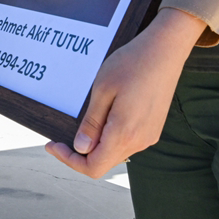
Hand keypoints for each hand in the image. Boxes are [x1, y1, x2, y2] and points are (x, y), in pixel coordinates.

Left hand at [46, 7, 205, 177]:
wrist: (165, 51)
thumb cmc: (132, 64)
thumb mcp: (102, 90)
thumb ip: (92, 124)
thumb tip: (80, 148)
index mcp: (124, 133)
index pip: (94, 167)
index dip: (69, 160)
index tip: (53, 145)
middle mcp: (140, 141)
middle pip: (103, 163)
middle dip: (80, 154)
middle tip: (61, 136)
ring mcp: (149, 136)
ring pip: (115, 153)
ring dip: (96, 145)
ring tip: (84, 122)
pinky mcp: (153, 129)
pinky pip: (127, 143)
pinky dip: (110, 138)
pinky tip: (104, 117)